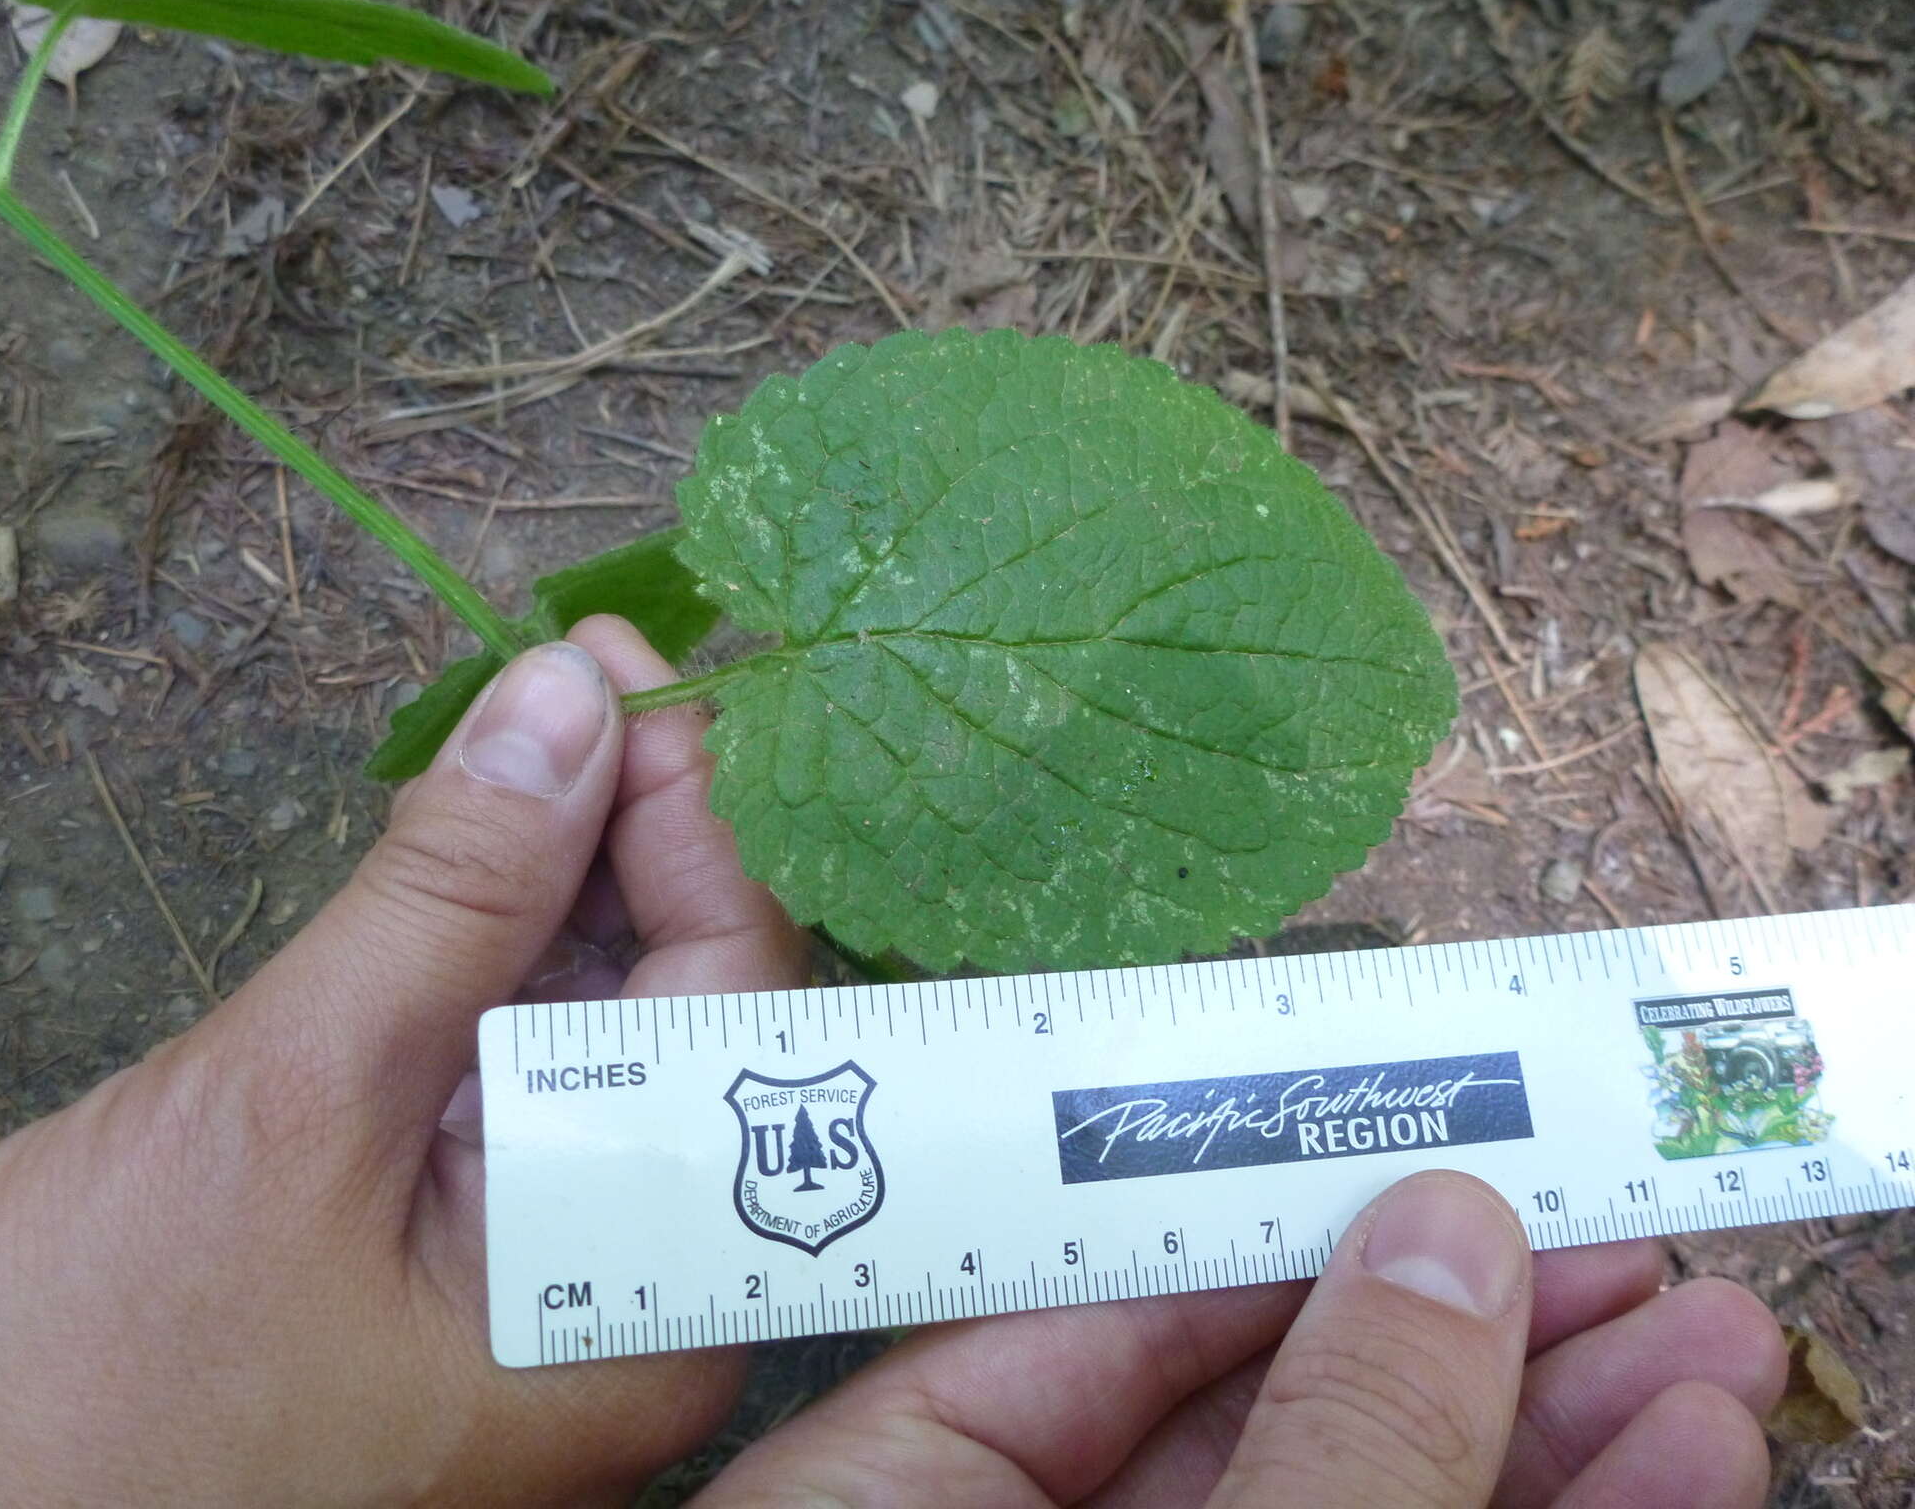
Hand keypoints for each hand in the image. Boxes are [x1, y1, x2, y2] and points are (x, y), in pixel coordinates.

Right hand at [0, 619, 807, 1505]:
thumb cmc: (84, 1383)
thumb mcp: (289, 1103)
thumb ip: (450, 898)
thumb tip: (571, 701)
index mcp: (643, 1300)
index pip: (736, 1008)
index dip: (698, 814)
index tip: (628, 664)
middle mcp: (629, 1298)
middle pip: (684, 1014)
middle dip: (633, 834)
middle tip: (567, 676)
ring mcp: (540, 1282)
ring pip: (598, 1034)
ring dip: (561, 879)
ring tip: (517, 735)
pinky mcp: (450, 1255)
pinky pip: (512, 1076)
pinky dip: (489, 954)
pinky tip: (466, 853)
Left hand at [697, 1171, 1786, 1507]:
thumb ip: (1327, 1449)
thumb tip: (1448, 1238)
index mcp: (908, 1508)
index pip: (1104, 1318)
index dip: (1294, 1223)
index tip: (1461, 1155)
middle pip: (1268, 1416)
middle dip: (1471, 1336)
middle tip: (1650, 1252)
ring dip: (1550, 1446)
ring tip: (1719, 1356)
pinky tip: (1676, 1485)